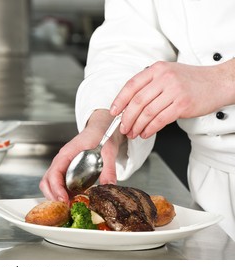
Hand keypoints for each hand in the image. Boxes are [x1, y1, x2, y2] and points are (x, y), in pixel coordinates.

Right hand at [39, 110, 124, 202]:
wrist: (102, 129)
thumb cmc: (102, 135)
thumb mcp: (108, 151)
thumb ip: (109, 168)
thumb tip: (109, 185)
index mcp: (67, 154)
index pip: (53, 173)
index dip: (56, 189)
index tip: (64, 200)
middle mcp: (61, 161)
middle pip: (46, 181)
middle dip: (53, 196)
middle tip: (66, 208)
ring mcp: (63, 166)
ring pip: (50, 184)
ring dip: (56, 196)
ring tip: (69, 206)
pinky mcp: (67, 172)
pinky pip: (58, 185)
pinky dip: (62, 195)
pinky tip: (73, 201)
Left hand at [110, 60, 234, 138]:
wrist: (218, 82)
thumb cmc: (191, 80)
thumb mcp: (168, 74)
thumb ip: (149, 85)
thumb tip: (128, 105)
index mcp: (157, 69)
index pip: (131, 85)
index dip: (119, 100)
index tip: (113, 112)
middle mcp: (164, 78)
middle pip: (137, 101)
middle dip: (127, 118)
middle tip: (123, 128)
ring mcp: (174, 91)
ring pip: (147, 112)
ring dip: (137, 126)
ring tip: (133, 133)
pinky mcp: (183, 104)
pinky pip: (160, 120)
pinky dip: (150, 129)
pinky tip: (146, 133)